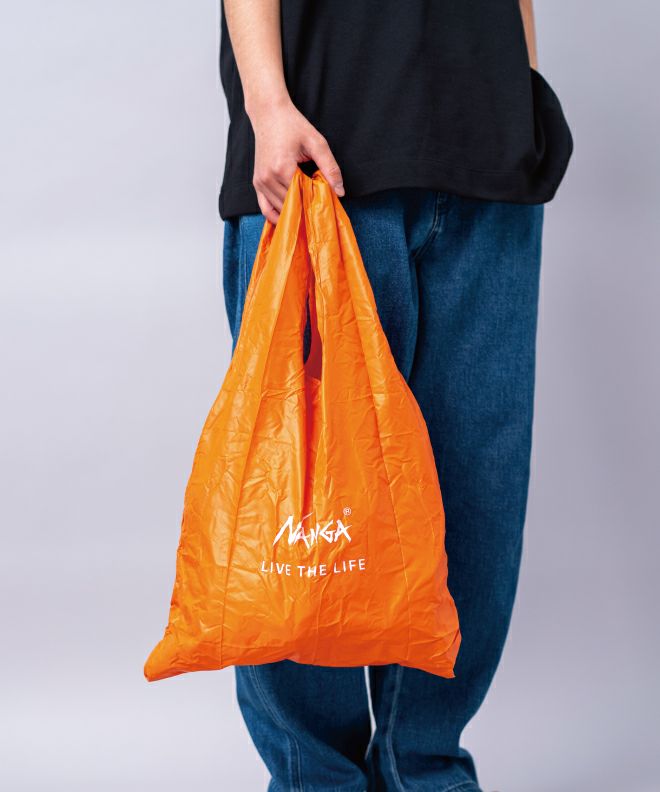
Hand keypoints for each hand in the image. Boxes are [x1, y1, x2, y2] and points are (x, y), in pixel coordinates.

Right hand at [248, 98, 343, 223]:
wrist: (268, 114)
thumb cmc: (292, 125)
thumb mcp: (317, 143)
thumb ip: (330, 168)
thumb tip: (340, 192)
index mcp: (282, 168)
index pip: (302, 197)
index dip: (315, 202)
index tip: (326, 203)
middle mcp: (268, 178)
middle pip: (290, 206)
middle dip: (305, 208)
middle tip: (318, 209)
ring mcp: (260, 182)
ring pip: (279, 210)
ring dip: (293, 213)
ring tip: (307, 213)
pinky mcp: (257, 183)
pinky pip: (265, 208)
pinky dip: (276, 215)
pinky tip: (289, 218)